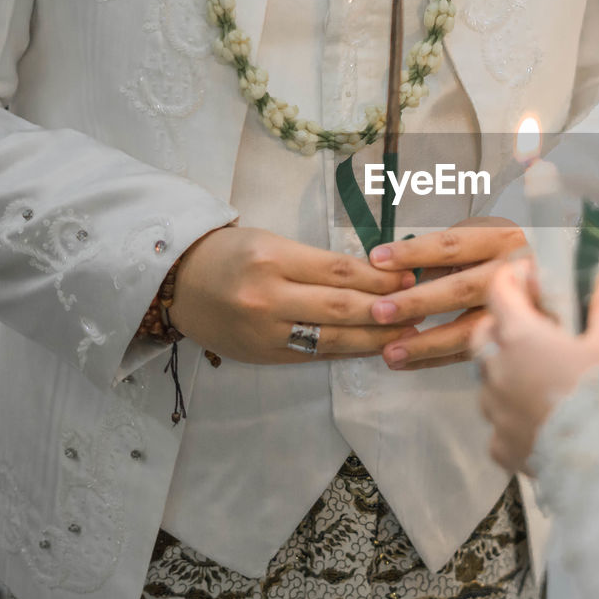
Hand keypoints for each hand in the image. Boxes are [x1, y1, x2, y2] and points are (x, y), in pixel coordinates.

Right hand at [170, 226, 420, 363]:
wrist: (178, 284)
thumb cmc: (231, 254)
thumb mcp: (272, 242)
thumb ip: (318, 262)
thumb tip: (375, 275)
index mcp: (272, 259)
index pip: (338, 271)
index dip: (379, 277)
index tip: (409, 277)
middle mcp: (267, 297)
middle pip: (340, 308)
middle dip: (385, 310)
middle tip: (420, 307)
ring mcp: (264, 331)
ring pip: (331, 338)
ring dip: (374, 337)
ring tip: (407, 333)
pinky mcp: (264, 356)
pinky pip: (314, 355)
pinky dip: (347, 351)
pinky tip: (372, 347)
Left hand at [367, 217, 526, 369]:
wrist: (567, 280)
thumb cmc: (517, 256)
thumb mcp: (490, 240)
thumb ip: (452, 255)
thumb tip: (403, 271)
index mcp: (503, 238)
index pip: (453, 245)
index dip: (413, 252)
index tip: (377, 258)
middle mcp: (514, 270)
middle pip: (461, 288)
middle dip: (417, 302)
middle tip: (379, 312)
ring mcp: (521, 308)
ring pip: (470, 328)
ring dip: (426, 342)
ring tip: (389, 353)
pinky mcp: (520, 337)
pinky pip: (477, 350)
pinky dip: (441, 358)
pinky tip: (411, 362)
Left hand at [476, 254, 598, 472]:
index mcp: (521, 337)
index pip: (500, 292)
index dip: (513, 278)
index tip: (530, 275)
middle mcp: (498, 372)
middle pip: (484, 334)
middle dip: (504, 322)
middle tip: (536, 322)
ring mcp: (496, 413)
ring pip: (488, 379)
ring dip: (507, 369)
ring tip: (543, 372)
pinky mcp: (502, 448)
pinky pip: (498, 424)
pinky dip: (514, 414)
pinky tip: (541, 416)